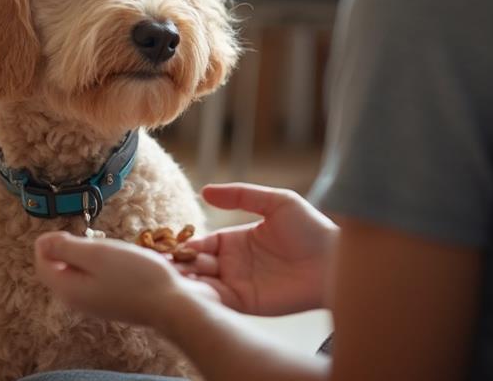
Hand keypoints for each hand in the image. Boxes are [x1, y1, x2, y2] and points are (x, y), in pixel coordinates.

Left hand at [34, 231, 218, 328]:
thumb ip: (66, 248)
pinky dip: (105, 265)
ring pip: (81, 273)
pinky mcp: (114, 302)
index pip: (43, 263)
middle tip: (94, 237)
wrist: (174, 305)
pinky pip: (98, 279)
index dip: (49, 243)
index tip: (69, 229)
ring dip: (90, 256)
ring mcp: (97, 303)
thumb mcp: (97, 254)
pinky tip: (124, 259)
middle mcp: (78, 300)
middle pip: (61, 268)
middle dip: (71, 248)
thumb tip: (41, 241)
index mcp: (68, 288)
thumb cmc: (136, 277)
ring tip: (111, 246)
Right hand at [178, 183, 337, 315]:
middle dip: (178, 265)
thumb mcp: (276, 202)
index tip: (165, 246)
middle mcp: (232, 263)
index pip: (201, 242)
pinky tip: (188, 292)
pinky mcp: (246, 303)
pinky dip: (201, 297)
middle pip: (197, 265)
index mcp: (235, 240)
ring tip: (168, 279)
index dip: (184, 244)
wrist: (334, 261)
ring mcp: (238, 284)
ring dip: (185, 281)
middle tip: (158, 266)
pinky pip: (218, 301)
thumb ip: (241, 195)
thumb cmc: (310, 228)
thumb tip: (205, 190)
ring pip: (202, 284)